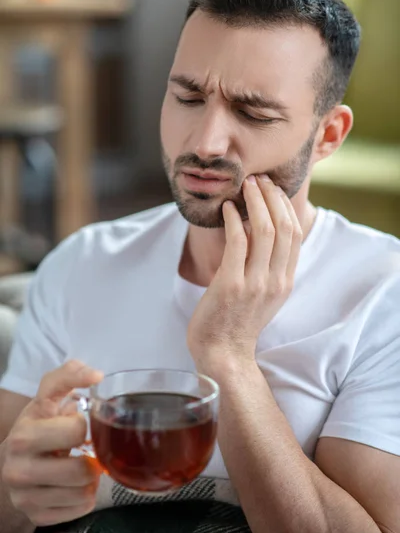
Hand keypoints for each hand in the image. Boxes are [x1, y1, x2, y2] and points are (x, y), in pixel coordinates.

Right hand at [2, 360, 103, 526]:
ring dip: (90, 478)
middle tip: (83, 448)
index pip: (75, 430)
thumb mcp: (46, 397)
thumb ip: (68, 375)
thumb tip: (95, 374)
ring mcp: (25, 496)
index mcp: (24, 435)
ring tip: (79, 465)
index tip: (81, 417)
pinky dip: (85, 497)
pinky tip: (73, 484)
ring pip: (83, 492)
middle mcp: (19, 469)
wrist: (11, 462)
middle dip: (89, 456)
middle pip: (82, 470)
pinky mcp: (35, 516)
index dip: (83, 424)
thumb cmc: (38, 424)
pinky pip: (80, 509)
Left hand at [187, 175, 302, 372]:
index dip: (285, 206)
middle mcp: (276, 280)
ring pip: (265, 230)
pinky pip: (238, 242)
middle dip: (272, 197)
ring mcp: (255, 283)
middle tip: (259, 179)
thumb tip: (261, 231)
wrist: (223, 353)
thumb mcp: (264, 294)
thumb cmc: (237, 321)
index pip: (295, 234)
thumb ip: (268, 266)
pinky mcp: (231, 285)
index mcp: (285, 281)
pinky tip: (228, 208)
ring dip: (255, 201)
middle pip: (284, 227)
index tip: (272, 188)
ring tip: (245, 185)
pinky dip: (234, 220)